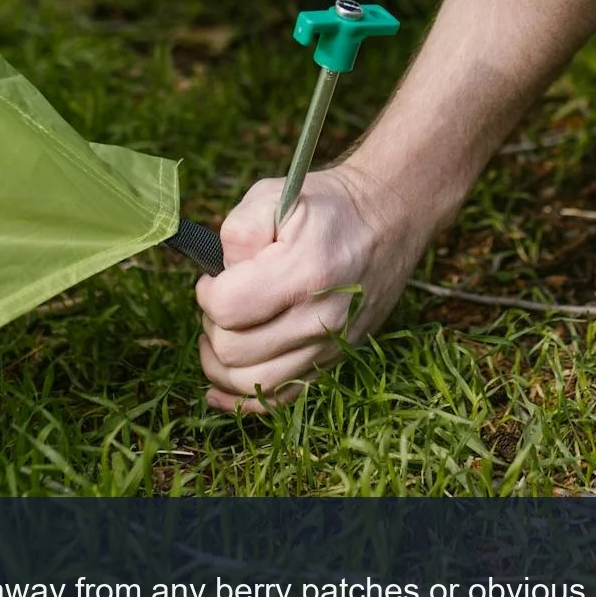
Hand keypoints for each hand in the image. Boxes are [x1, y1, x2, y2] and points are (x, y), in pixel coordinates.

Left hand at [196, 164, 437, 412]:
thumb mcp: (275, 196)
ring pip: (249, 382)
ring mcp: (329, 345)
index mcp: (305, 271)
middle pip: (232, 351)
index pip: (227, 308)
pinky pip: (278, 399)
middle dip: (213, 325)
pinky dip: (242, 400)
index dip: (207, 293)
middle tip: (223, 300)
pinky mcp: (333, 361)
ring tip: (223, 332)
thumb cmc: (327, 209)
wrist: (387, 222)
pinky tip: (219, 388)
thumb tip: (220, 275)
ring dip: (220, 362)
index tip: (215, 277)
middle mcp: (321, 317)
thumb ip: (237, 231)